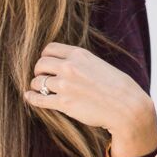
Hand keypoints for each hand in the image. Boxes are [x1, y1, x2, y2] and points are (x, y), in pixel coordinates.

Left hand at [24, 41, 156, 156]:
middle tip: (42, 78)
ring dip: (36, 86)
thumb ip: (81, 62)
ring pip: (37, 82)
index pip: (49, 49)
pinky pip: (38, 99)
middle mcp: (69, 67)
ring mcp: (65, 85)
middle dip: (39, 71)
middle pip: (40, 64)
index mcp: (79, 54)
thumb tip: (67, 64)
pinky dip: (31, 97)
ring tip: (39, 90)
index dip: (45, 57)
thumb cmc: (118, 88)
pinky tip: (29, 97)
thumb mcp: (99, 65)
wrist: (127, 107)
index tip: (47, 65)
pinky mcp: (63, 103)